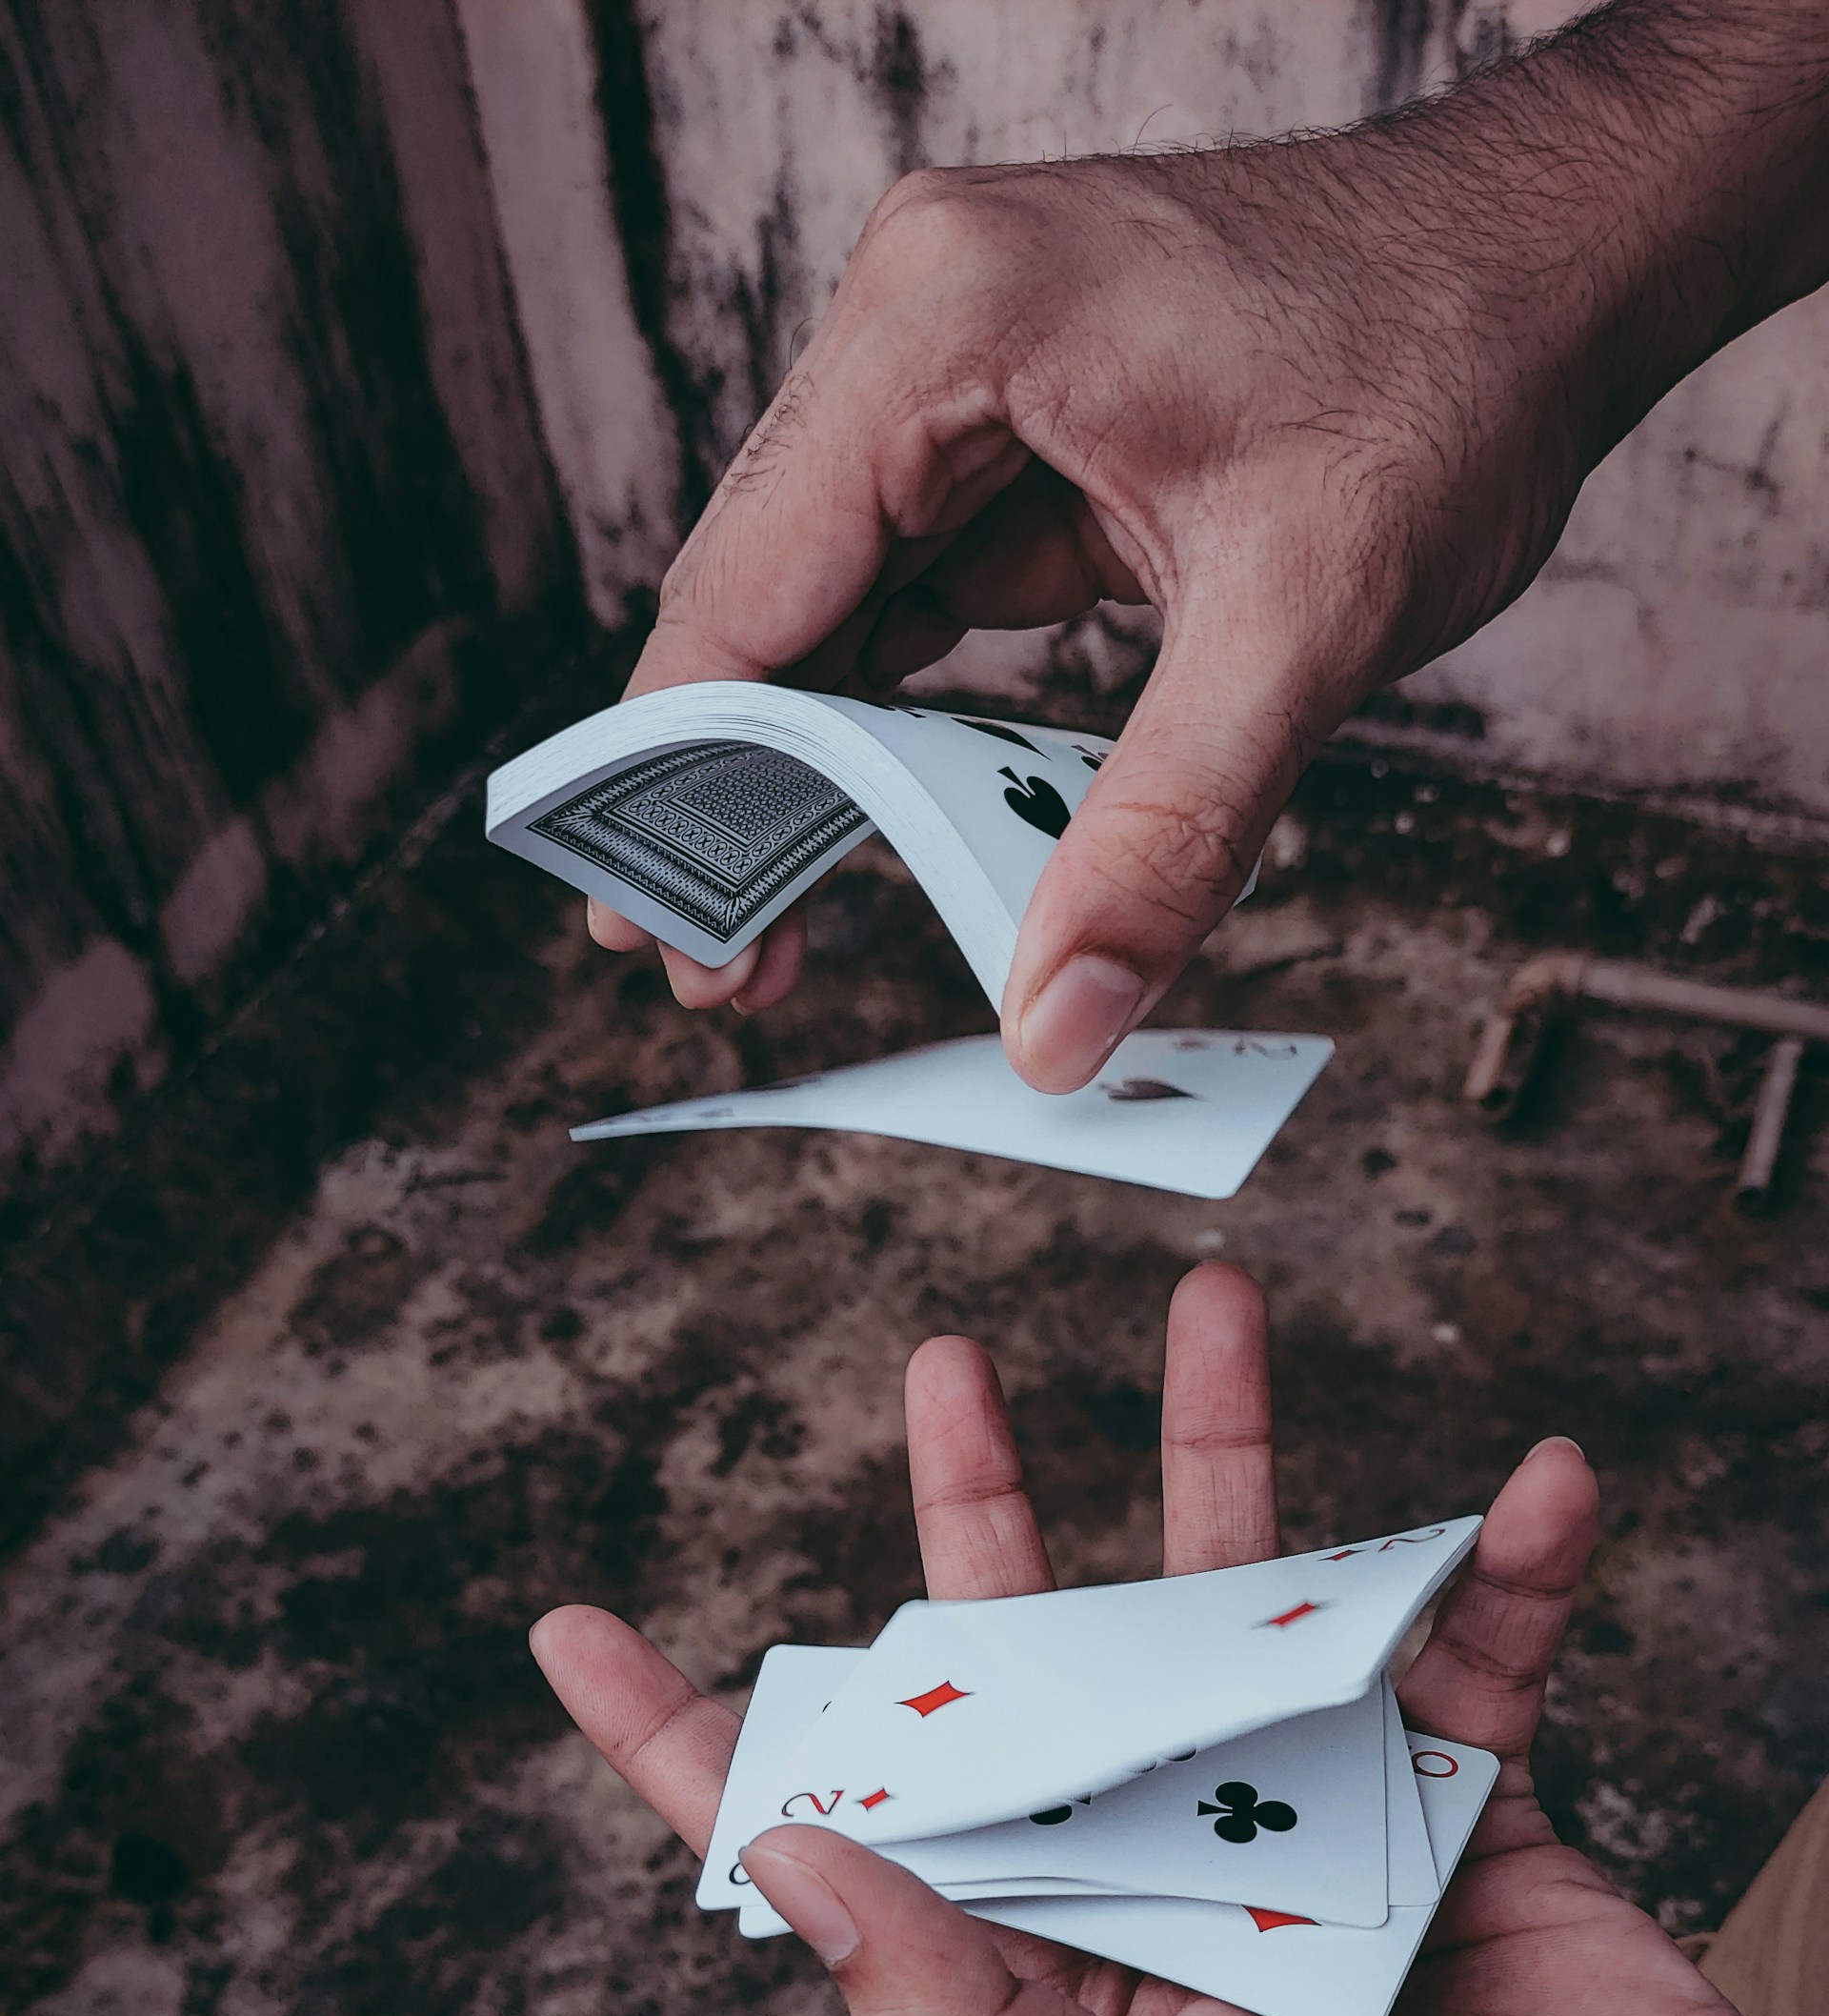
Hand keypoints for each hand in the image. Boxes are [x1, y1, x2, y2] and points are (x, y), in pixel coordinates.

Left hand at [532, 1263, 1828, 2015]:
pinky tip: (1533, 1489)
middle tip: (942, 1365)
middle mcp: (1153, 1878)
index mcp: (1049, 1977)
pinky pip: (1470, 1650)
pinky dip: (1502, 1568)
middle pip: (1038, 1664)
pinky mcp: (1460, 1803)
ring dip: (1232, 1456)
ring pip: (1242, 1607)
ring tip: (1216, 1309)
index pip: (845, 1837)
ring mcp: (1305, 1824)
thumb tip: (791, 1865)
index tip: (576, 1630)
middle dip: (983, 1509)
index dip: (702, 1743)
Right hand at [588, 1, 1828, 1084]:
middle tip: (714, 974)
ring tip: (787, 933)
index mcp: (944, 324)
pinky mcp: (1011, 419)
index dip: (679, 778)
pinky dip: (908, 713)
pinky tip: (905, 830)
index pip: (744, 588)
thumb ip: (1169, 838)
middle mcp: (920, 320)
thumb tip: (1061, 1031)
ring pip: (830, 605)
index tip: (637, 931)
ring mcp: (957, 366)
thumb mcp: (1306, 625)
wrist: (1562, 249)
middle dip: (739, 798)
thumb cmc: (1448, 368)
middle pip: (761, 599)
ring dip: (817, 768)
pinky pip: (920, 588)